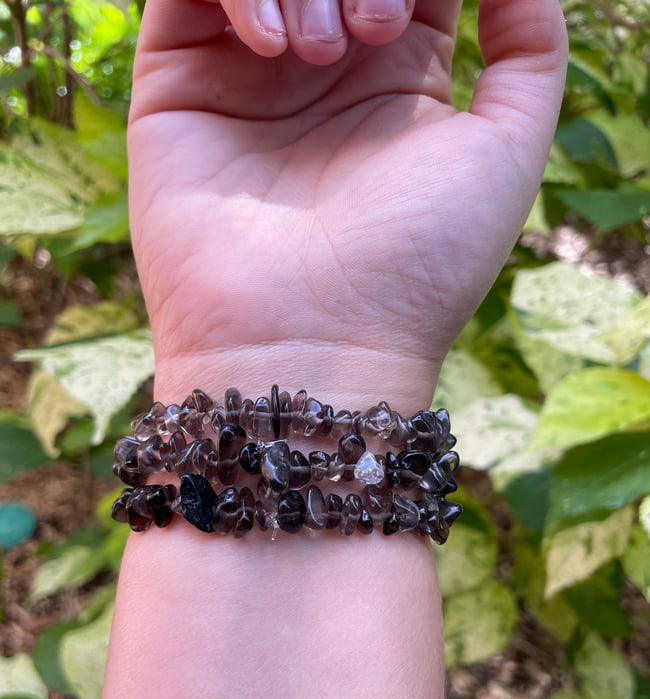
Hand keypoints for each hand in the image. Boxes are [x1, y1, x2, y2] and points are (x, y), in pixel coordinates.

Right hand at [128, 0, 566, 405]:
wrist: (310, 344)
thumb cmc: (415, 265)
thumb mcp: (507, 152)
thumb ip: (530, 49)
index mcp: (399, 75)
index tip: (413, 19)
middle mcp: (323, 67)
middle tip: (374, 32)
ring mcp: (248, 74)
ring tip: (320, 53)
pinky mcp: (178, 84)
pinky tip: (268, 48)